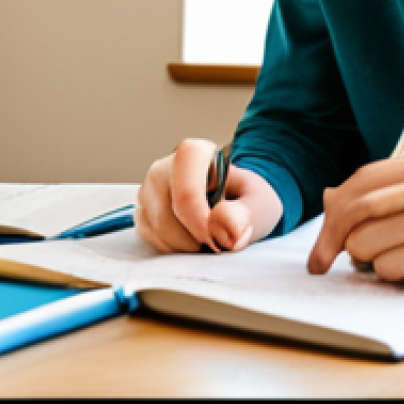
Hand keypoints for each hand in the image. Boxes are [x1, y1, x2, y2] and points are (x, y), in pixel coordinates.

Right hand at [136, 137, 282, 253]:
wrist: (235, 203)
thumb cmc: (246, 198)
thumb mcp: (260, 202)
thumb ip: (248, 213)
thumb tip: (225, 222)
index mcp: (194, 154)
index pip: (186, 191)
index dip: (200, 221)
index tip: (216, 239)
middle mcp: (164, 168)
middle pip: (168, 214)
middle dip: (194, 237)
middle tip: (218, 241)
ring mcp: (149, 191)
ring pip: (156, 230)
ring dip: (184, 245)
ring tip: (208, 236)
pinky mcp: (143, 212)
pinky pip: (151, 240)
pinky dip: (173, 249)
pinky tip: (191, 239)